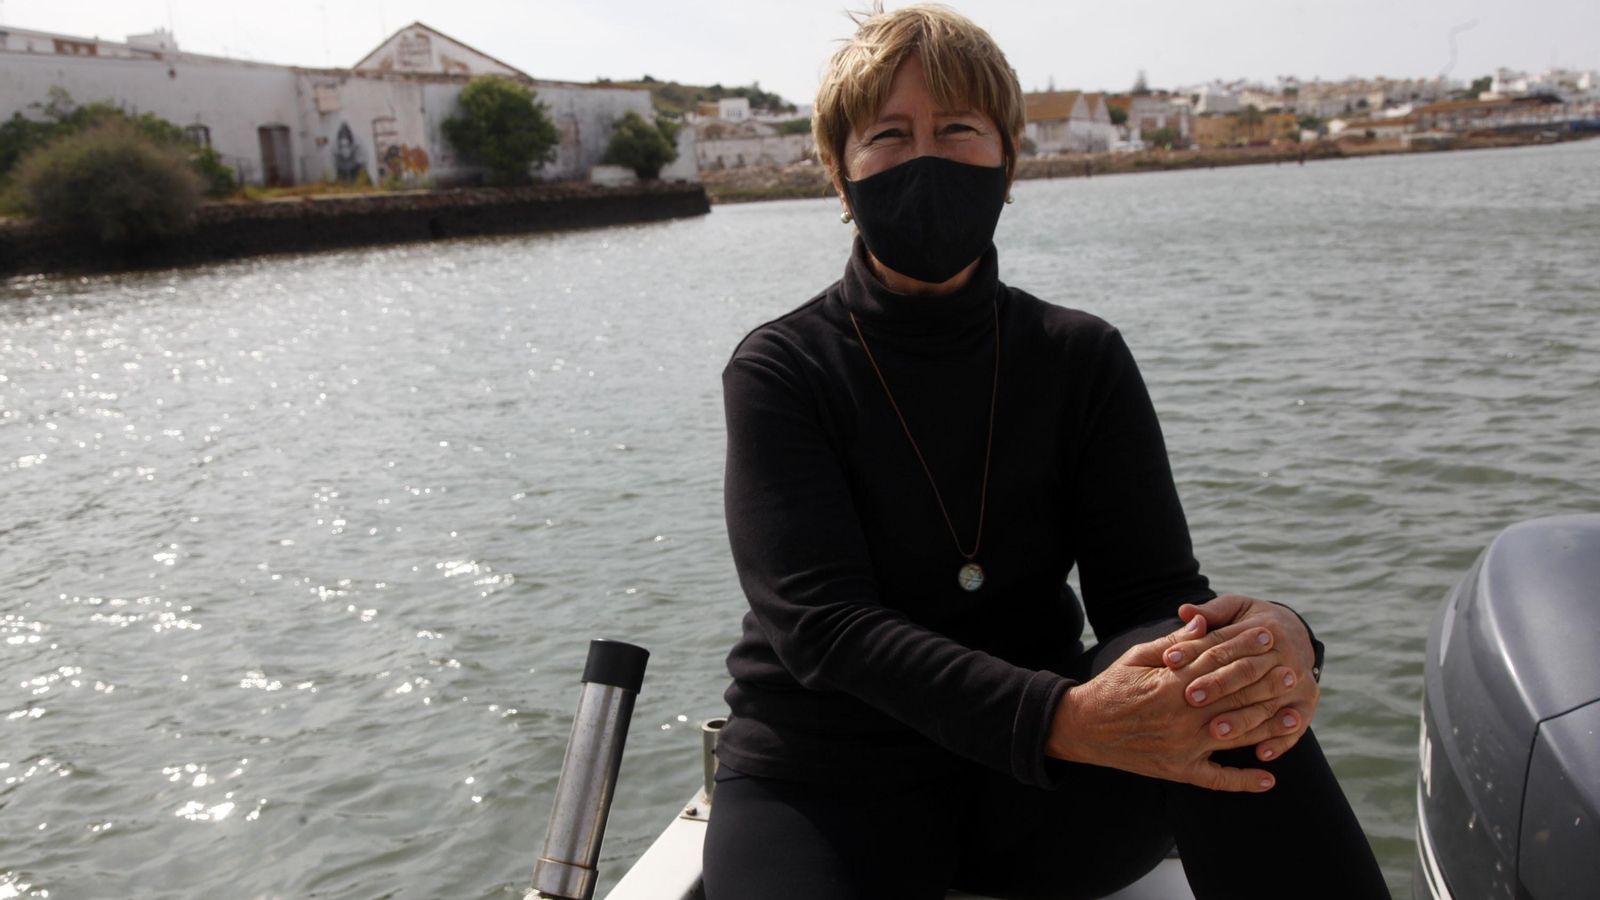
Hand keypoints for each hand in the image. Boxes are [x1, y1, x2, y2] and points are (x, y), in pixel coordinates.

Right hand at [1045, 614, 1297, 792]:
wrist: (1083, 727)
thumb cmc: (1112, 686)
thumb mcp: (1138, 656)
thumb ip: (1174, 642)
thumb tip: (1202, 624)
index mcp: (1171, 683)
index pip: (1218, 661)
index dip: (1245, 648)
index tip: (1268, 637)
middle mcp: (1182, 715)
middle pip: (1235, 697)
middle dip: (1266, 684)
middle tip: (1293, 673)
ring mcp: (1183, 746)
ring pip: (1236, 736)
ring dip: (1268, 727)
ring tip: (1294, 716)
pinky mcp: (1179, 770)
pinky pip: (1218, 780)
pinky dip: (1244, 781)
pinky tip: (1269, 779)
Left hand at [1163, 595, 1321, 762]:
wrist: (1296, 634)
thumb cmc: (1251, 623)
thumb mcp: (1235, 609)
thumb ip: (1210, 613)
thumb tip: (1185, 611)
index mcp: (1264, 627)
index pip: (1225, 641)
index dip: (1195, 650)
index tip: (1168, 660)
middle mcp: (1286, 654)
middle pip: (1247, 671)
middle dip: (1219, 685)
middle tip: (1190, 697)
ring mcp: (1300, 680)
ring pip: (1269, 702)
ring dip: (1244, 719)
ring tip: (1216, 731)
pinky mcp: (1307, 702)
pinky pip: (1296, 725)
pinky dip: (1280, 741)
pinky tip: (1259, 754)